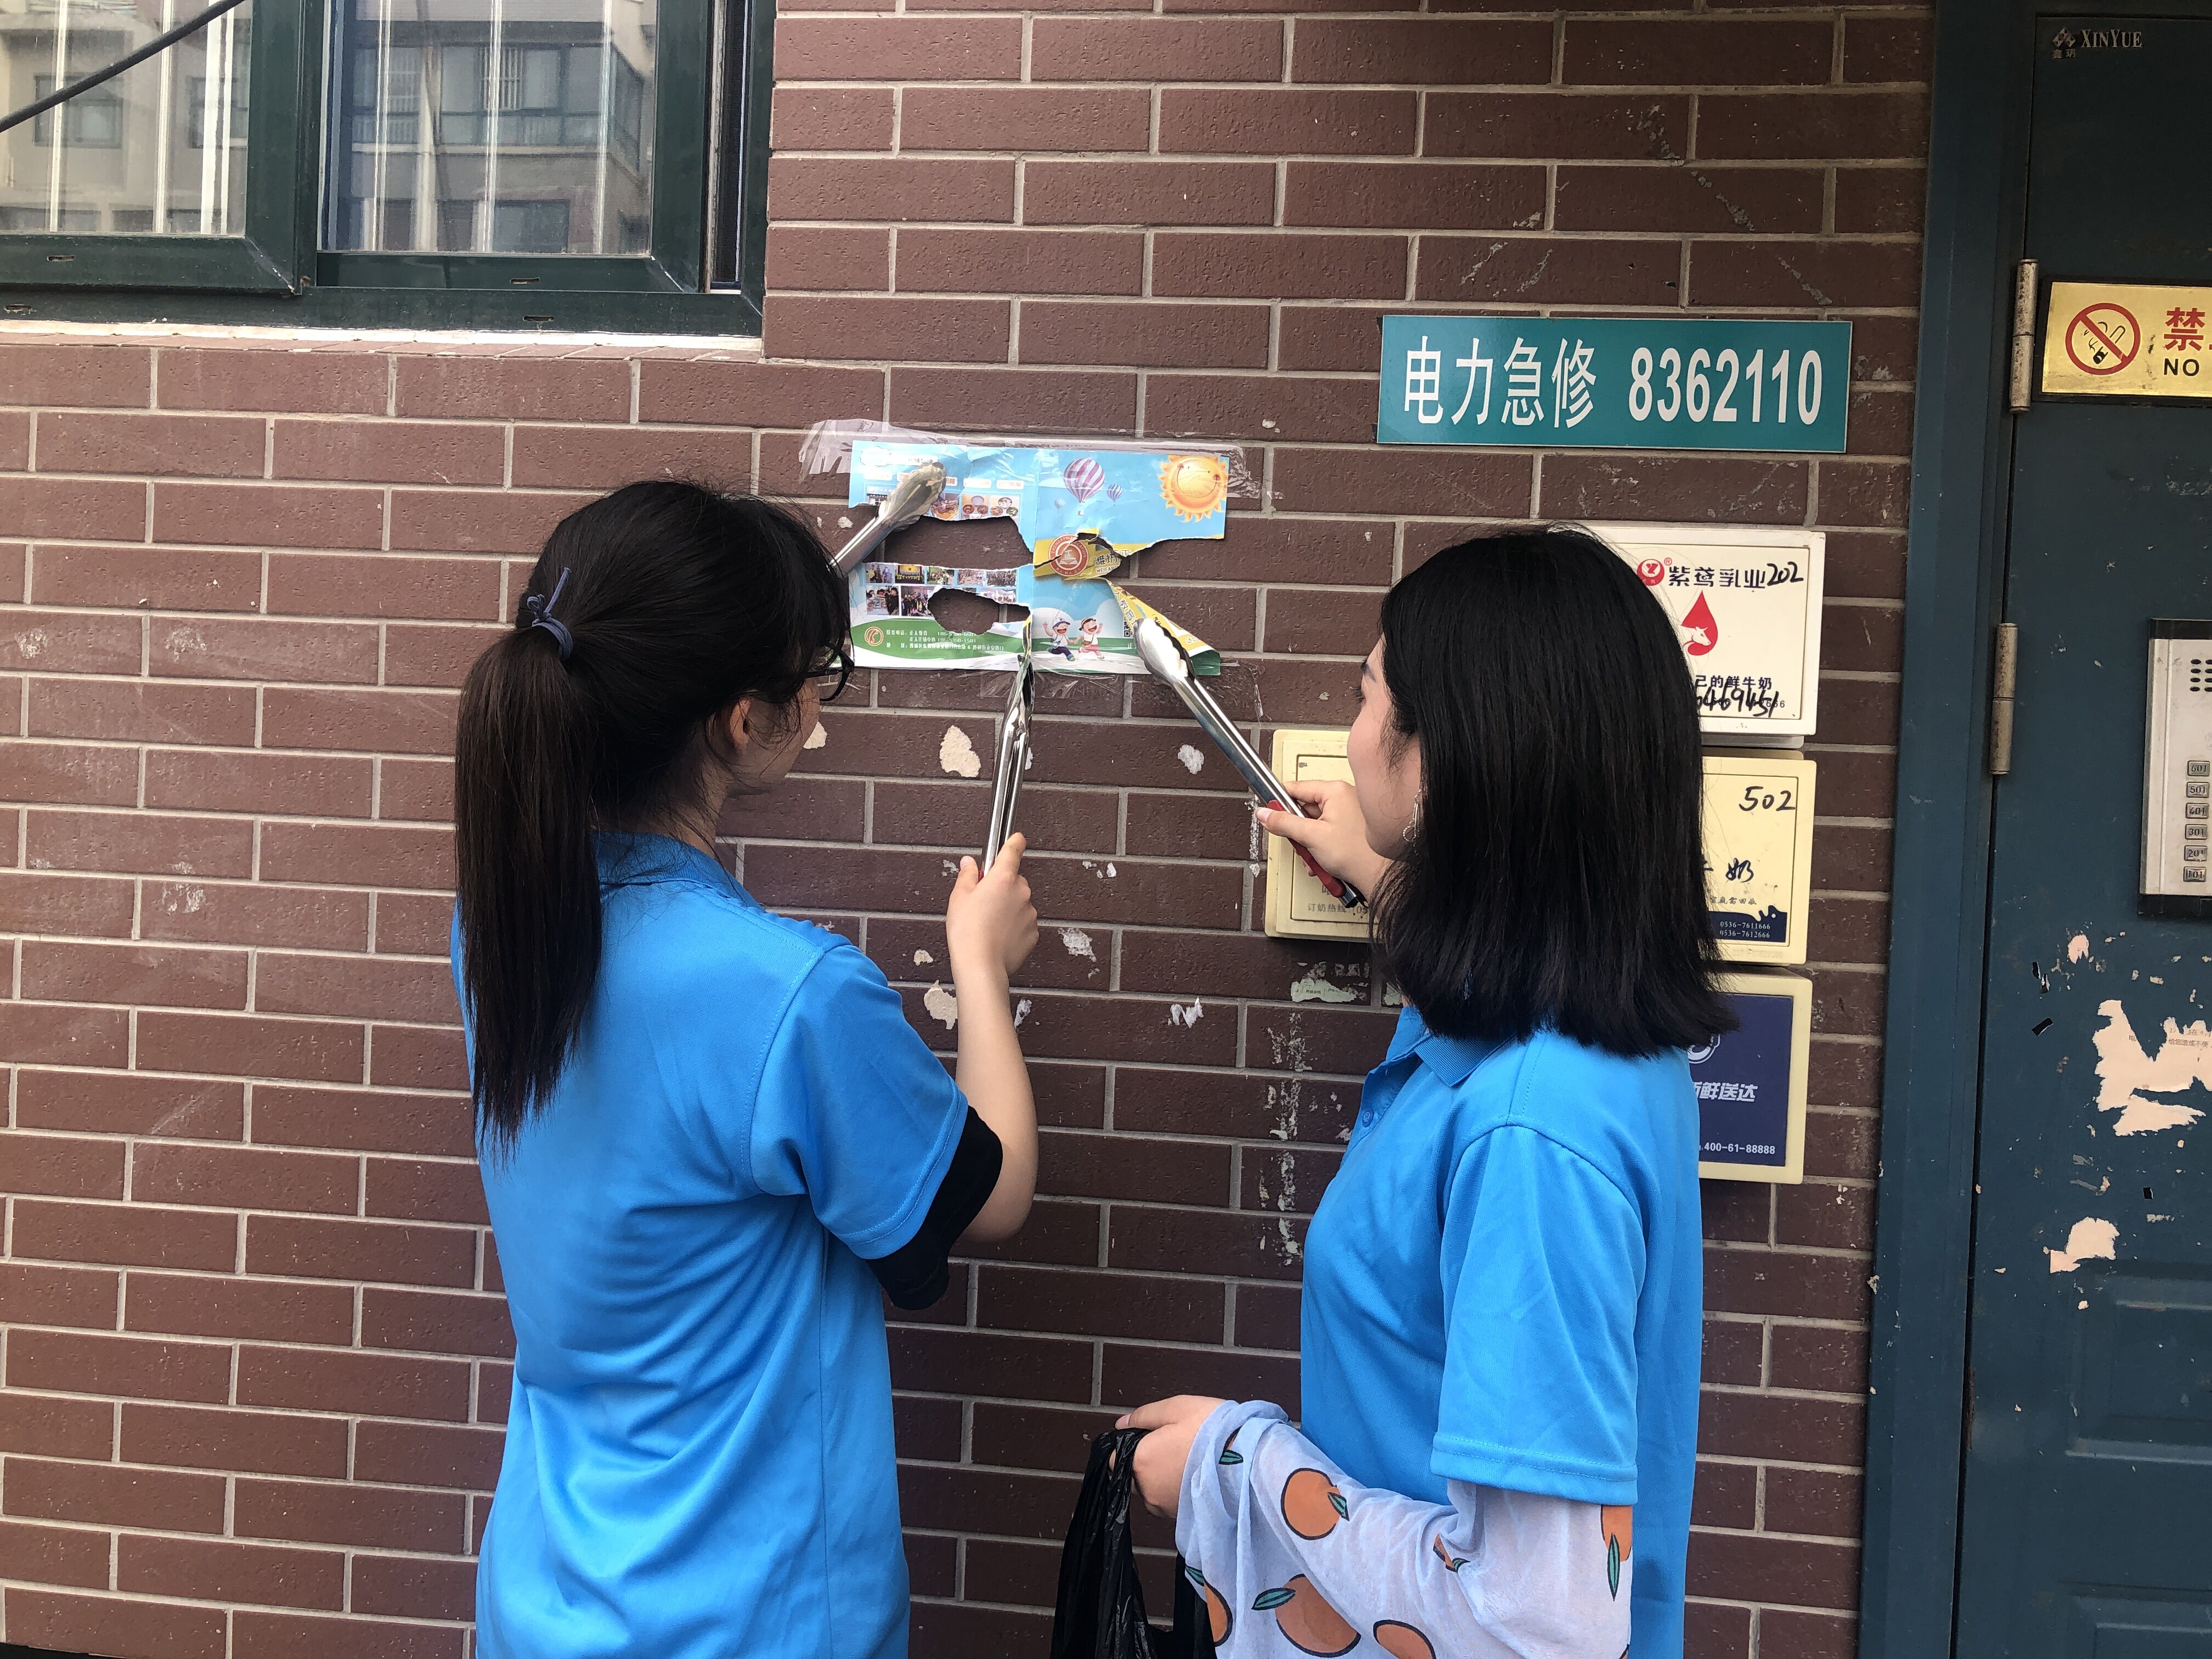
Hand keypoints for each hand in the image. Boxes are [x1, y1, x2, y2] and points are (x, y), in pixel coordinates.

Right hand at [946, 834, 1037, 982]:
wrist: (981, 965)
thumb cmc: (967, 932)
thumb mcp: (959, 898)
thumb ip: (967, 876)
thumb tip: (969, 863)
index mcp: (1002, 878)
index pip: (1012, 851)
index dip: (1014, 842)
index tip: (1017, 838)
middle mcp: (1021, 892)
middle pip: (1014, 880)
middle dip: (1002, 886)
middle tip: (983, 901)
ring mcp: (1030, 913)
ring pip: (1019, 903)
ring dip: (1008, 908)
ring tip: (988, 923)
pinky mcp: (1033, 933)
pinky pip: (1023, 922)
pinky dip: (1013, 926)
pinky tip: (998, 936)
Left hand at [1118, 1395, 1227, 1518]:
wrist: (1249, 1461)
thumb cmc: (1210, 1429)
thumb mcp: (1177, 1408)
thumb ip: (1144, 1416)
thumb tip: (1120, 1425)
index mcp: (1141, 1461)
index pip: (1113, 1460)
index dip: (1125, 1448)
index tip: (1145, 1439)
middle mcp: (1147, 1490)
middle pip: (1132, 1477)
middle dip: (1144, 1465)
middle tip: (1172, 1447)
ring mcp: (1165, 1508)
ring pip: (1151, 1493)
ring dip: (1160, 1481)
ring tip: (1188, 1463)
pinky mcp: (1183, 1518)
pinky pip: (1169, 1504)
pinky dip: (1176, 1493)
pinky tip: (1196, 1479)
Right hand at [1255, 779, 1391, 900]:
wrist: (1381, 876)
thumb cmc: (1357, 853)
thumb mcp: (1311, 836)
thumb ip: (1284, 823)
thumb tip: (1265, 813)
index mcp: (1335, 790)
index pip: (1296, 788)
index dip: (1279, 802)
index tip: (1268, 813)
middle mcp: (1343, 797)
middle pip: (1304, 809)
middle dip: (1298, 832)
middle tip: (1299, 844)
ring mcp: (1348, 813)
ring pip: (1314, 825)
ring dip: (1308, 845)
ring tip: (1314, 858)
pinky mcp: (1351, 829)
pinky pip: (1325, 834)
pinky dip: (1320, 849)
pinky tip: (1322, 863)